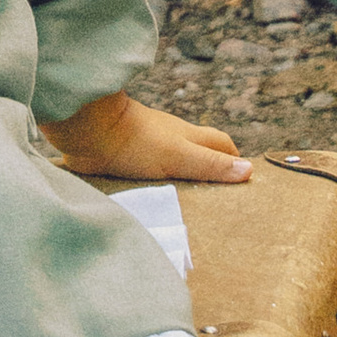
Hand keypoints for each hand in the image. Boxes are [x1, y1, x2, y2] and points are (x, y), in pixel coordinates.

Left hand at [39, 89, 247, 183]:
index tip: (246, 180)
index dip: (235, 159)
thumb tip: (249, 171)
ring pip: (174, 162)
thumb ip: (210, 164)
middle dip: (213, 168)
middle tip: (223, 196)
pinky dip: (159, 183)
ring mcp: (147, 147)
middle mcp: (170, 139)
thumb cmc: (135, 141)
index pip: (221, 145)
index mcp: (188, 136)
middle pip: (199, 151)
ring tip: (192, 206)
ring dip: (184, 178)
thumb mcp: (179, 156)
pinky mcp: (126, 157)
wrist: (88, 131)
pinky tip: (157, 200)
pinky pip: (149, 171)